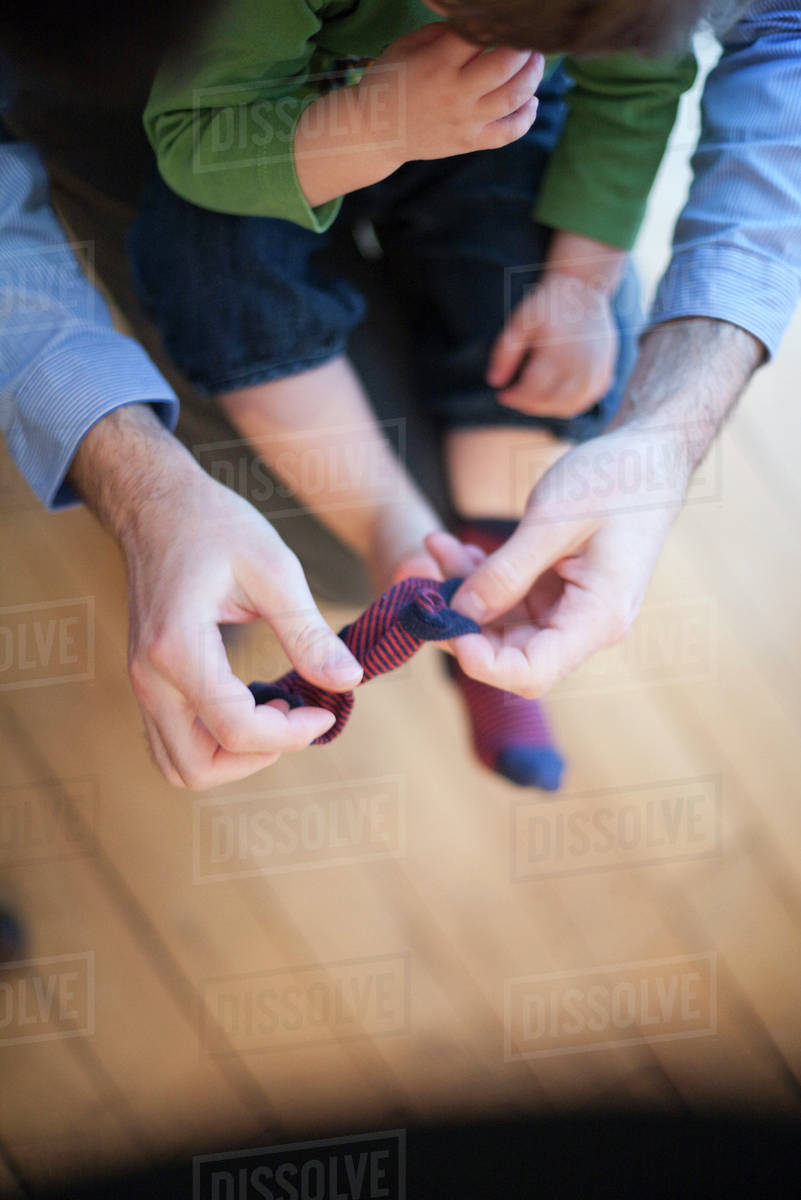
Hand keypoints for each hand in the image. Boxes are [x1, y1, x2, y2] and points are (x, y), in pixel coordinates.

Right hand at [69, 404, 363, 789]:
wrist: (159, 505)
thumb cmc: (215, 525)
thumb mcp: (274, 568)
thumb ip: (308, 632)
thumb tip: (347, 681)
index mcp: (178, 648)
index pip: (235, 729)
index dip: (290, 735)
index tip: (326, 710)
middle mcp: (150, 676)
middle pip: (196, 768)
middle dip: (258, 757)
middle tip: (298, 718)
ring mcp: (143, 683)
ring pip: (179, 765)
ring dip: (233, 758)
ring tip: (277, 717)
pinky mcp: (149, 682)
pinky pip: (174, 741)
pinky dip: (215, 743)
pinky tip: (254, 706)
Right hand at [364, 24, 543, 159]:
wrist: (374, 131)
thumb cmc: (390, 81)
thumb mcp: (408, 45)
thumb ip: (443, 32)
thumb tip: (477, 23)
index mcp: (438, 62)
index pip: (482, 35)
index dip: (500, 25)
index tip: (508, 22)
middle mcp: (455, 92)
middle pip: (507, 65)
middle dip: (526, 49)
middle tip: (530, 41)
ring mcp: (465, 120)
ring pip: (514, 97)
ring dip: (533, 77)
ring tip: (534, 64)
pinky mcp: (469, 142)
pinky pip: (508, 133)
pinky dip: (527, 118)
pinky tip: (532, 102)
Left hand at [424, 425, 690, 695]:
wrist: (650, 456)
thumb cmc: (615, 480)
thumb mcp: (552, 520)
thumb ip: (506, 572)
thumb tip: (460, 614)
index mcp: (597, 617)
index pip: (533, 674)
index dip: (482, 663)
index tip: (444, 627)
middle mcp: (585, 625)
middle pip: (511, 654)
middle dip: (462, 625)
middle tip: (421, 587)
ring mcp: (570, 610)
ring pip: (503, 624)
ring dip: (463, 593)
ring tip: (435, 548)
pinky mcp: (557, 591)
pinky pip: (509, 598)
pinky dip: (478, 576)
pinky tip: (449, 546)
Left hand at [487, 269, 618, 417]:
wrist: (583, 289)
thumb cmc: (549, 305)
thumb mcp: (520, 323)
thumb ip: (505, 352)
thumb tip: (495, 382)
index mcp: (558, 357)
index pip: (532, 393)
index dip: (513, 398)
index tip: (502, 394)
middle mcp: (581, 369)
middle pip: (551, 403)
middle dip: (528, 405)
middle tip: (515, 397)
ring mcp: (596, 372)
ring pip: (570, 407)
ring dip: (548, 409)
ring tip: (533, 399)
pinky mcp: (605, 372)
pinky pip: (587, 400)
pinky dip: (570, 405)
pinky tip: (556, 398)